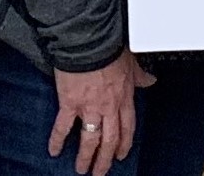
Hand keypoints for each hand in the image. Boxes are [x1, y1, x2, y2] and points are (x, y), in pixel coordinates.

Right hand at [50, 50, 149, 175]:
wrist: (89, 40)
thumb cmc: (108, 47)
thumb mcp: (130, 62)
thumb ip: (139, 75)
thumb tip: (149, 80)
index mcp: (123, 97)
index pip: (127, 128)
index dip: (124, 144)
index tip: (121, 155)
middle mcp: (108, 107)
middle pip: (109, 140)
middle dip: (105, 159)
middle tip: (100, 172)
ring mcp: (89, 107)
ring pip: (90, 139)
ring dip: (85, 157)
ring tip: (81, 168)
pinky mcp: (70, 103)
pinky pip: (63, 127)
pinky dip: (58, 140)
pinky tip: (54, 150)